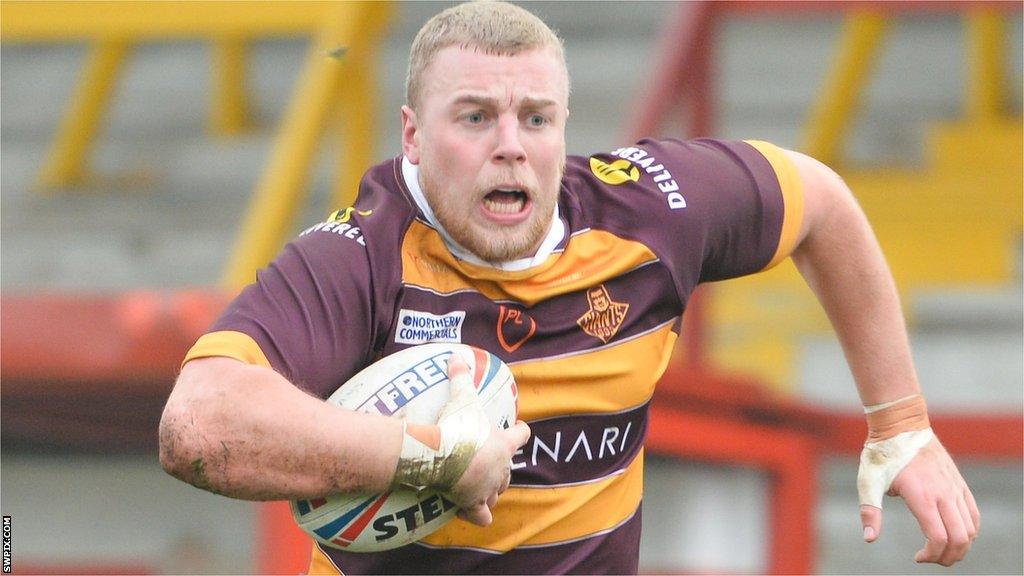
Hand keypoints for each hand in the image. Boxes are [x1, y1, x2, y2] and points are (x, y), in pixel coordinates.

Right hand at [441, 354, 529, 525]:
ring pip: (498, 493)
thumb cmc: (455, 425)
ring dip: (492, 490)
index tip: (517, 428)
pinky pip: (483, 518)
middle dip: (502, 467)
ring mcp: (489, 488)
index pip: (523, 435)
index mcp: (504, 443)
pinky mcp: (474, 505)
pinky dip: (478, 516)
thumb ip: (460, 377)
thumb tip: (455, 355)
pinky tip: (469, 512)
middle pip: (510, 470)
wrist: (439, 454)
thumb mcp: (460, 397)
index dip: (520, 432)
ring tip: (479, 486)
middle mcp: (501, 468)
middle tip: (488, 461)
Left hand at [860, 437, 979, 565]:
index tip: (917, 557)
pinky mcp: (959, 483)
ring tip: (941, 550)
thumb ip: (870, 512)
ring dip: (961, 546)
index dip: (932, 555)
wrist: (901, 426)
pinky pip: (973, 513)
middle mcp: (943, 494)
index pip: (939, 538)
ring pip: (970, 528)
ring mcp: (954, 488)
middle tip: (932, 559)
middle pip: (960, 538)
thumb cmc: (881, 455)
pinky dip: (969, 530)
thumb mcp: (868, 482)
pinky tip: (953, 534)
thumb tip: (869, 539)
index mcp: (921, 496)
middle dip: (949, 557)